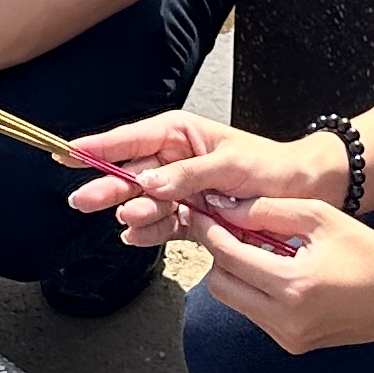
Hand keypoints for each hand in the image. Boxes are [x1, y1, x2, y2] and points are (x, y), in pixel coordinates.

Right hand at [66, 114, 345, 247]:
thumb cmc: (272, 168)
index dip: (98, 147)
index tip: (67, 152)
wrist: (306, 191)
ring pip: (143, 202)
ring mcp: (181, 189)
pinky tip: (134, 238)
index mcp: (181, 134)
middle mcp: (174, 160)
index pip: (130, 138)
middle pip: (130, 173)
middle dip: (106, 186)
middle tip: (82, 200)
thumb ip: (188, 175)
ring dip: (132, 212)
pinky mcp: (192, 215)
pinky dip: (149, 232)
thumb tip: (149, 184)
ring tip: (124, 221)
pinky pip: (163, 224)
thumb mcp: (231, 166)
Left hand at [181, 198, 373, 352]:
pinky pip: (256, 314)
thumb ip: (268, 211)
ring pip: (235, 301)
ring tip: (259, 246)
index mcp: (292, 285)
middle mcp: (285, 319)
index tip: (201, 212)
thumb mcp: (320, 218)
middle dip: (220, 254)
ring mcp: (288, 338)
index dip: (210, 230)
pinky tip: (276, 268)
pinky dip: (255, 290)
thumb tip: (226, 208)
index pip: (228, 257)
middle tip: (231, 228)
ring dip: (237, 273)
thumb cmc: (370, 253)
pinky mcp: (294, 345)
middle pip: (221, 284)